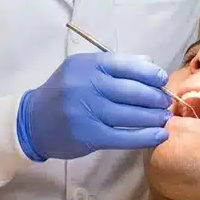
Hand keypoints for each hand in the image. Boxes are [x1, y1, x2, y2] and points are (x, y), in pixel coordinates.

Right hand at [17, 53, 171, 161]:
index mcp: (88, 65)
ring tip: (165, 117)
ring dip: (154, 116)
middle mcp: (88, 85)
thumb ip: (114, 65)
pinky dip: (145, 136)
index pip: (127, 65)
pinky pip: (124, 136)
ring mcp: (88, 111)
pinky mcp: (90, 135)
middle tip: (166, 101)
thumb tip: (149, 63)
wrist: (33, 121)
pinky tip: (159, 135)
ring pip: (131, 114)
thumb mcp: (83, 69)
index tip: (162, 79)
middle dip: (155, 97)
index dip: (149, 73)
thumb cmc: (63, 92)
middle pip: (132, 90)